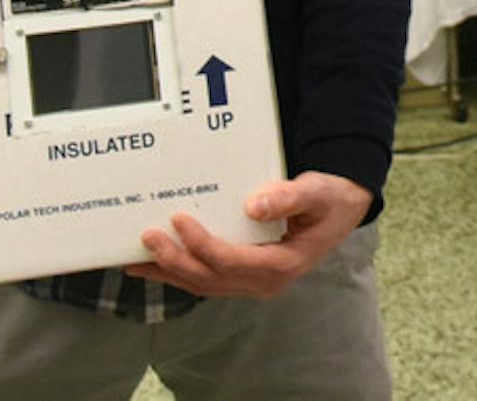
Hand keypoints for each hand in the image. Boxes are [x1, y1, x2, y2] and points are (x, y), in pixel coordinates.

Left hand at [127, 171, 371, 297]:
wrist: (341, 209)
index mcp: (281, 264)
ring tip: (135, 260)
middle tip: (147, 238)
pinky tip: (161, 262)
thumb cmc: (329, 199)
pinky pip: (209, 278)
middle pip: (210, 278)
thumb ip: (288, 198)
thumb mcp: (316, 192)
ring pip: (204, 284)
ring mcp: (254, 282)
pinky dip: (182, 271)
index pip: (230, 261)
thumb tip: (254, 205)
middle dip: (175, 261)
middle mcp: (264, 281)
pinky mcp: (246, 275)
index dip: (200, 244)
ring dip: (170, 272)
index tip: (179, 219)